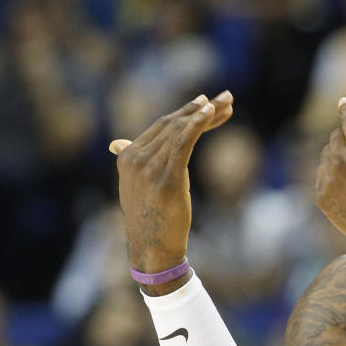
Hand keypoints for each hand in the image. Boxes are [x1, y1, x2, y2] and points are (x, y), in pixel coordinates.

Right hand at [109, 92, 233, 274]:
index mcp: (127, 158)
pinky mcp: (168, 177)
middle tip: (226, 97)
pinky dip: (197, 124)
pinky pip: (184, 142)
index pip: (161, 126)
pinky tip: (210, 113)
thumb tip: (118, 144)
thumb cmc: (148, 218)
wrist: (151, 248)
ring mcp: (150, 167)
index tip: (206, 102)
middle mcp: (136, 158)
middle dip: (202, 109)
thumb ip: (129, 161)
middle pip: (174, 124)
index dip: (185, 112)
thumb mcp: (134, 186)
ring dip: (208, 114)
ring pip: (181, 130)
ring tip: (227, 102)